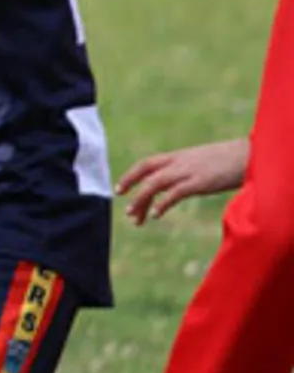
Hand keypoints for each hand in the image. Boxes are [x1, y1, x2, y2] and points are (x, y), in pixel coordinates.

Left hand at [117, 140, 248, 224]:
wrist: (251, 155)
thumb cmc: (230, 160)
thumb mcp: (204, 162)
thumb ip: (188, 171)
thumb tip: (179, 185)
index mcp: (180, 156)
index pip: (148, 163)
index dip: (132, 174)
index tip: (120, 187)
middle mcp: (180, 162)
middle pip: (146, 170)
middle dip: (130, 183)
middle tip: (121, 201)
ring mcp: (189, 171)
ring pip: (155, 184)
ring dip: (141, 200)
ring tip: (134, 217)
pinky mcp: (199, 182)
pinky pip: (175, 193)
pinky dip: (162, 204)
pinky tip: (156, 215)